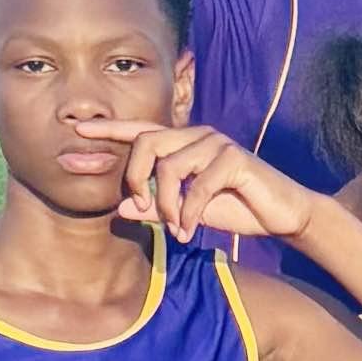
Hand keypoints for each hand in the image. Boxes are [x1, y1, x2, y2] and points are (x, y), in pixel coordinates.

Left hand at [118, 123, 308, 247]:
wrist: (282, 214)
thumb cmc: (237, 208)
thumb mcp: (188, 212)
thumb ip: (157, 208)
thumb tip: (121, 209)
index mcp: (184, 142)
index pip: (141, 131)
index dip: (110, 130)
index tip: (79, 131)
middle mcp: (197, 135)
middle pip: (147, 143)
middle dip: (135, 179)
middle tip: (141, 208)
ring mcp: (217, 143)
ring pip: (170, 167)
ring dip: (166, 205)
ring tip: (176, 228)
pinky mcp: (234, 158)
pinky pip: (197, 185)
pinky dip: (188, 212)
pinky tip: (189, 230)